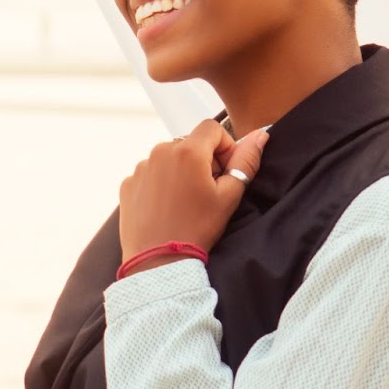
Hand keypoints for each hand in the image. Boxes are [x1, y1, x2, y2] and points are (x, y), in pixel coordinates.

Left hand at [118, 120, 268, 261]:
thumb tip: (260, 135)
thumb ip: (246, 161)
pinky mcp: (128, 183)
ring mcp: (141, 167)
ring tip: (186, 202)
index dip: (224, 146)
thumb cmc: (196, 229)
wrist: (158, 261)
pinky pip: (150, 173)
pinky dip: (161, 184)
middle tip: (207, 191)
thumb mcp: (229, 196)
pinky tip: (167, 207)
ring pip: (169, 158)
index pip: (212, 128)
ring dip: (181, 171)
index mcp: (187, 151)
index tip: (224, 172)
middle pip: (190, 143)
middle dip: (203, 161)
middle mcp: (160, 151)